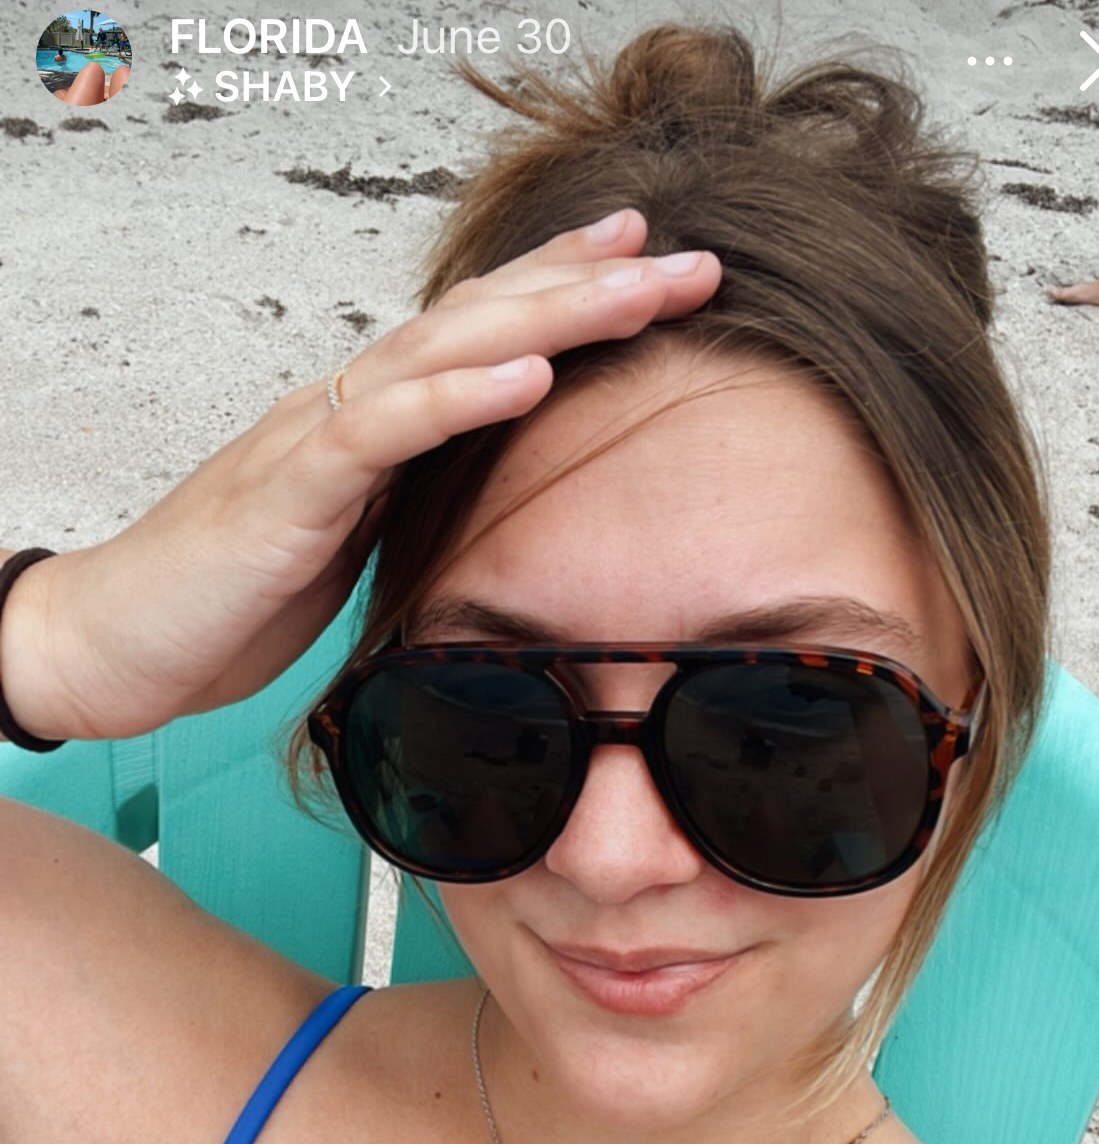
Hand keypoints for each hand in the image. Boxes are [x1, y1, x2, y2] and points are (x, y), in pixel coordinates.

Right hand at [27, 212, 719, 740]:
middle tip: (692, 260)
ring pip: (444, 351)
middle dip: (589, 284)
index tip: (649, 259)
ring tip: (637, 290)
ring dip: (547, 316)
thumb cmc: (230, 597)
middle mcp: (349, 406)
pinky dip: (457, 398)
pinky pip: (383, 431)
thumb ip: (413, 510)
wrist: (121, 642)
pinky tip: (527, 375)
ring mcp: (317, 439)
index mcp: (371, 421)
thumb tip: (492, 513)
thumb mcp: (353, 549)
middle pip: (482, 319)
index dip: (562, 287)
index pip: (478, 332)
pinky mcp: (291, 492)